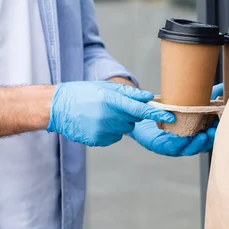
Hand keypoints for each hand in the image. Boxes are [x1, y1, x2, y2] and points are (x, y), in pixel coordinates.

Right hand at [47, 81, 174, 146]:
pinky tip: (96, 123)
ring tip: (101, 114)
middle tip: (112, 107)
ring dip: (118, 123)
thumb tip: (148, 97)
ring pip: (123, 130)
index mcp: (110, 100)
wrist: (57, 107)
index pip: (140, 109)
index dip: (157, 113)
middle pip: (133, 120)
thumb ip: (128, 93)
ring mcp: (102, 131)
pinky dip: (109, 131)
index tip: (171, 116)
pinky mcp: (97, 141)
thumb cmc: (82, 94)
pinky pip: (113, 138)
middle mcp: (108, 117)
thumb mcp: (104, 87)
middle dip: (128, 115)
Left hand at [128, 83, 222, 155]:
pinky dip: (178, 143)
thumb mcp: (188, 99)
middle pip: (201, 145)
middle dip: (208, 140)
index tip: (221, 126)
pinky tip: (182, 138)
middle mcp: (186, 142)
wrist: (142, 111)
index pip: (208, 136)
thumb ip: (207, 95)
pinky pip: (171, 148)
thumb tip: (224, 88)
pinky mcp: (161, 147)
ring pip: (188, 149)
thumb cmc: (167, 108)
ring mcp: (175, 146)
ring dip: (196, 144)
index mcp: (195, 132)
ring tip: (202, 135)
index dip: (215, 132)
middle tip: (212, 132)